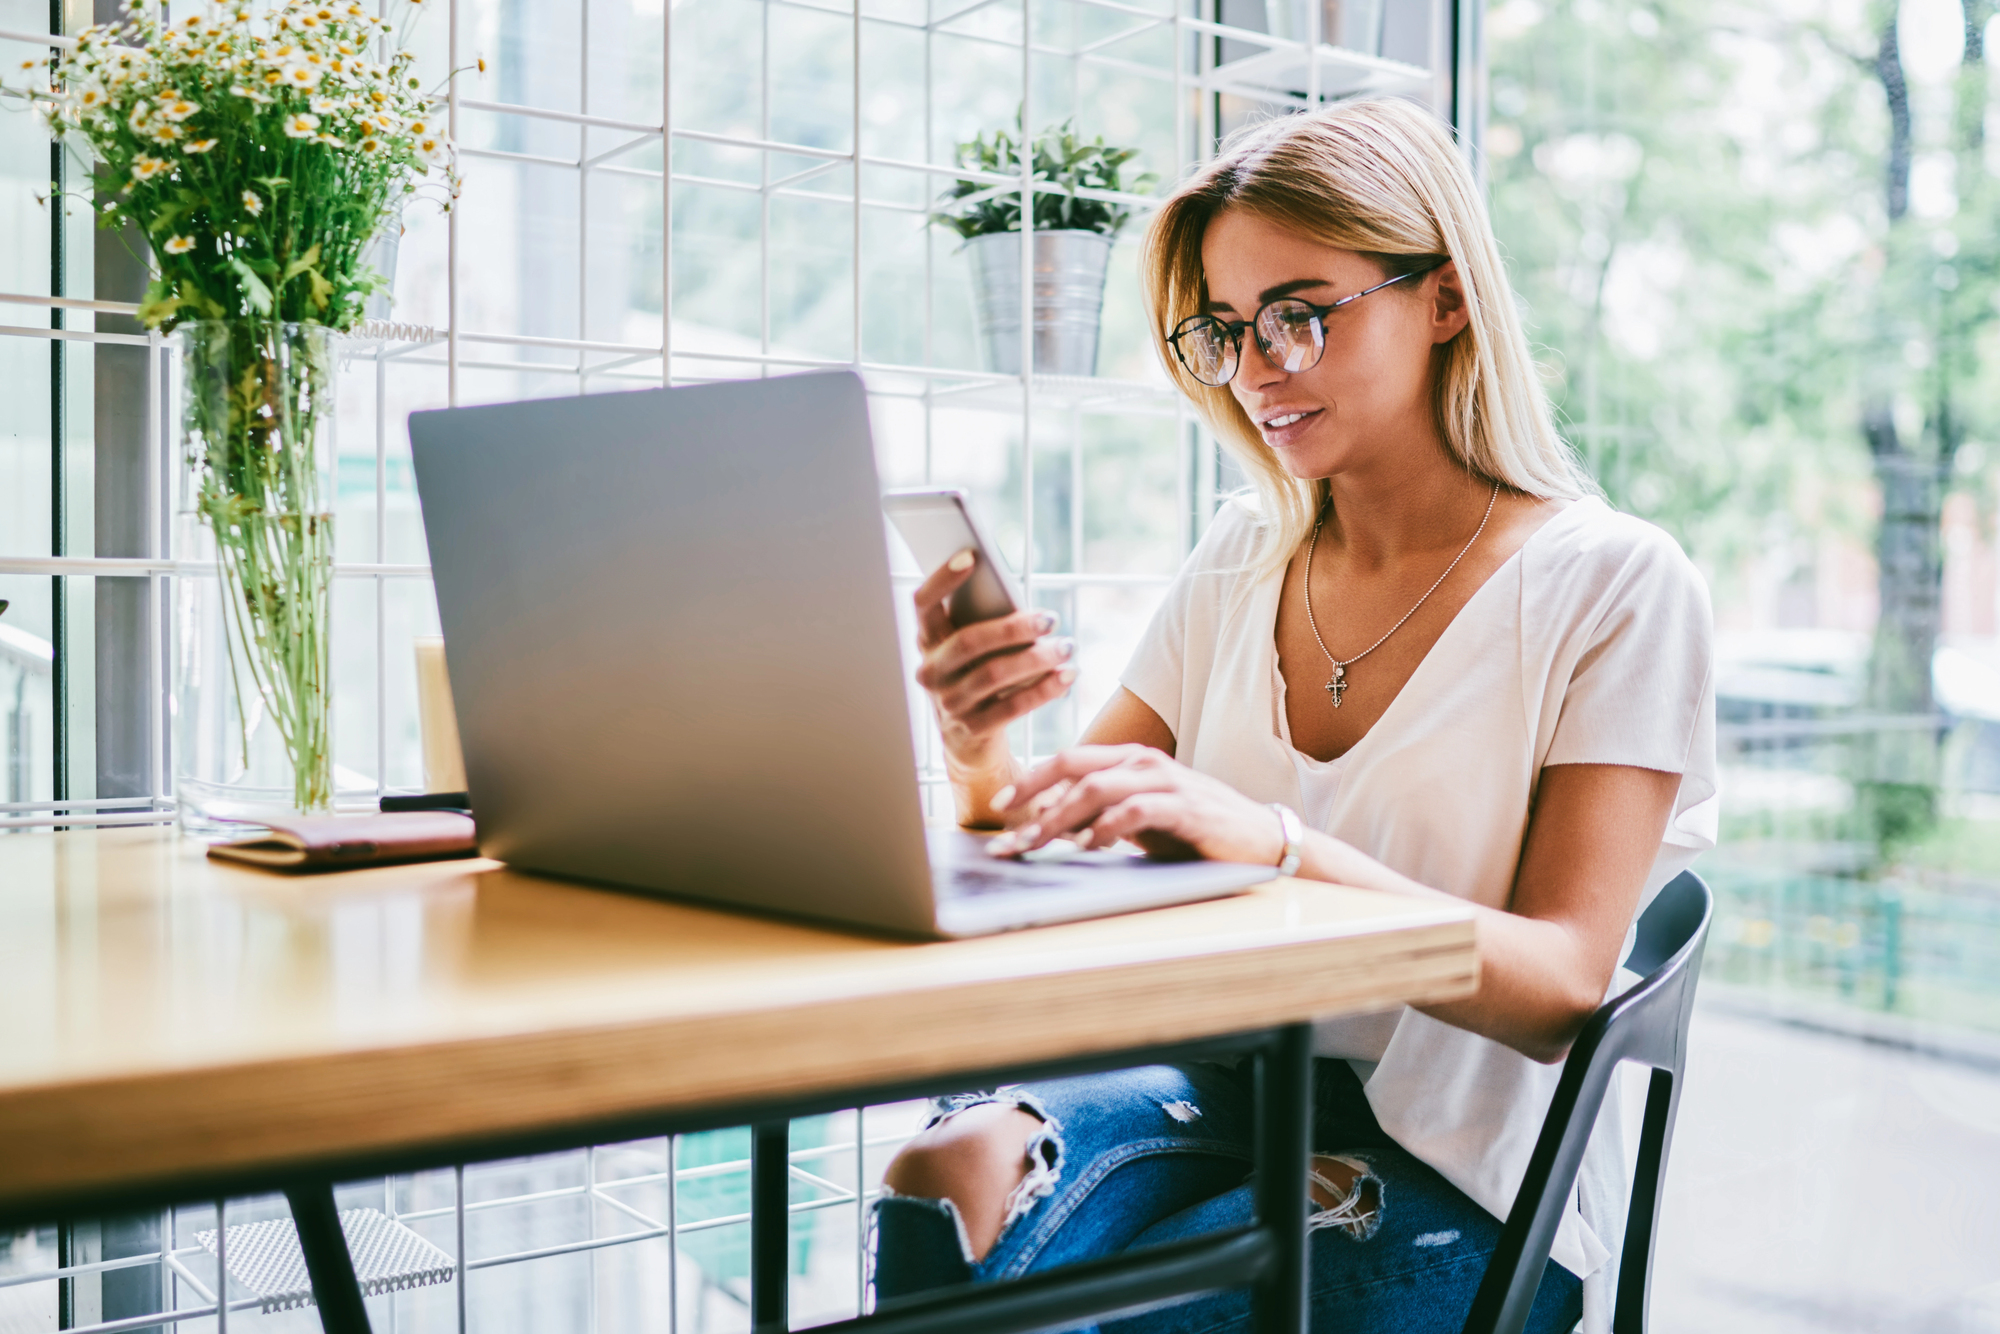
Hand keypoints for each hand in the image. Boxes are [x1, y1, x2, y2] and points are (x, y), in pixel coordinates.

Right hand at [912, 550, 1075, 769]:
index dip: (942, 579)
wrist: (970, 740)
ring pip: (993, 675)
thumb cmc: (979, 676)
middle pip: (968, 643)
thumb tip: (1026, 608)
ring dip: (1037, 659)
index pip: (923, 605)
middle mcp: (931, 672)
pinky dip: (1044, 690)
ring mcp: (948, 704)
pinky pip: (1013, 707)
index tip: (971, 556)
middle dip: (1012, 628)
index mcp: (928, 642)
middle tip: (1050, 618)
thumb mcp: (976, 650)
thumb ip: (988, 624)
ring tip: (1066, 646)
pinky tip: (1067, 675)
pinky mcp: (973, 730)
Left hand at [986, 745, 1286, 866]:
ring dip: (1059, 819)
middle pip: (1073, 768)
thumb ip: (1097, 815)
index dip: (1030, 780)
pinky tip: (1090, 846)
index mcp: (1130, 760)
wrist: (1261, 839)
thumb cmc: (1194, 831)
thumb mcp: (1137, 821)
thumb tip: (1045, 821)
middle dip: (1033, 797)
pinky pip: (1135, 810)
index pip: (1069, 760)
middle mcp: (1144, 762)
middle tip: (1007, 830)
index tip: (999, 806)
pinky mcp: (1185, 807)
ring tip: (1035, 844)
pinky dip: (1106, 827)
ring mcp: (1165, 781)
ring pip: (1096, 789)